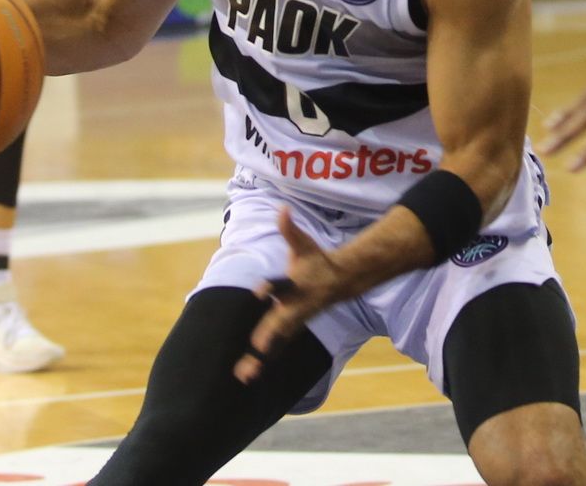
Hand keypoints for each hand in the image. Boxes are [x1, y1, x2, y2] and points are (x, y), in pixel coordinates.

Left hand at [235, 208, 359, 383]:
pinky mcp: (290, 331)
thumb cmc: (317, 261)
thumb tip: (282, 209)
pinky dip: (262, 363)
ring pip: (276, 343)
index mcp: (296, 286)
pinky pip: (275, 349)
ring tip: (243, 376)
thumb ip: (290, 230)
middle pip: (278, 323)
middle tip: (254, 350)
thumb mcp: (306, 244)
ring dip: (260, 359)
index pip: (282, 286)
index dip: (271, 288)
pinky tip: (246, 376)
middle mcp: (295, 307)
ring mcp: (294, 322)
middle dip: (266, 337)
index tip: (259, 292)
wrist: (342, 282)